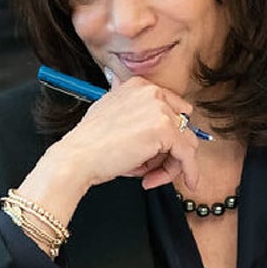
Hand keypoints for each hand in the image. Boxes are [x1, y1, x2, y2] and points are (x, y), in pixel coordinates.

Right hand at [55, 74, 199, 190]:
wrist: (77, 157)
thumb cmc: (90, 143)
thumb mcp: (112, 114)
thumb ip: (135, 113)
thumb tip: (156, 131)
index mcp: (139, 86)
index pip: (172, 109)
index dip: (167, 135)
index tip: (161, 151)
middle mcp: (152, 92)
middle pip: (181, 126)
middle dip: (169, 150)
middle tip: (153, 168)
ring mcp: (161, 110)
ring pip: (186, 142)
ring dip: (171, 164)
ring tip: (150, 176)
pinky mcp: (166, 130)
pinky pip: (188, 155)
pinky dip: (189, 171)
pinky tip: (187, 181)